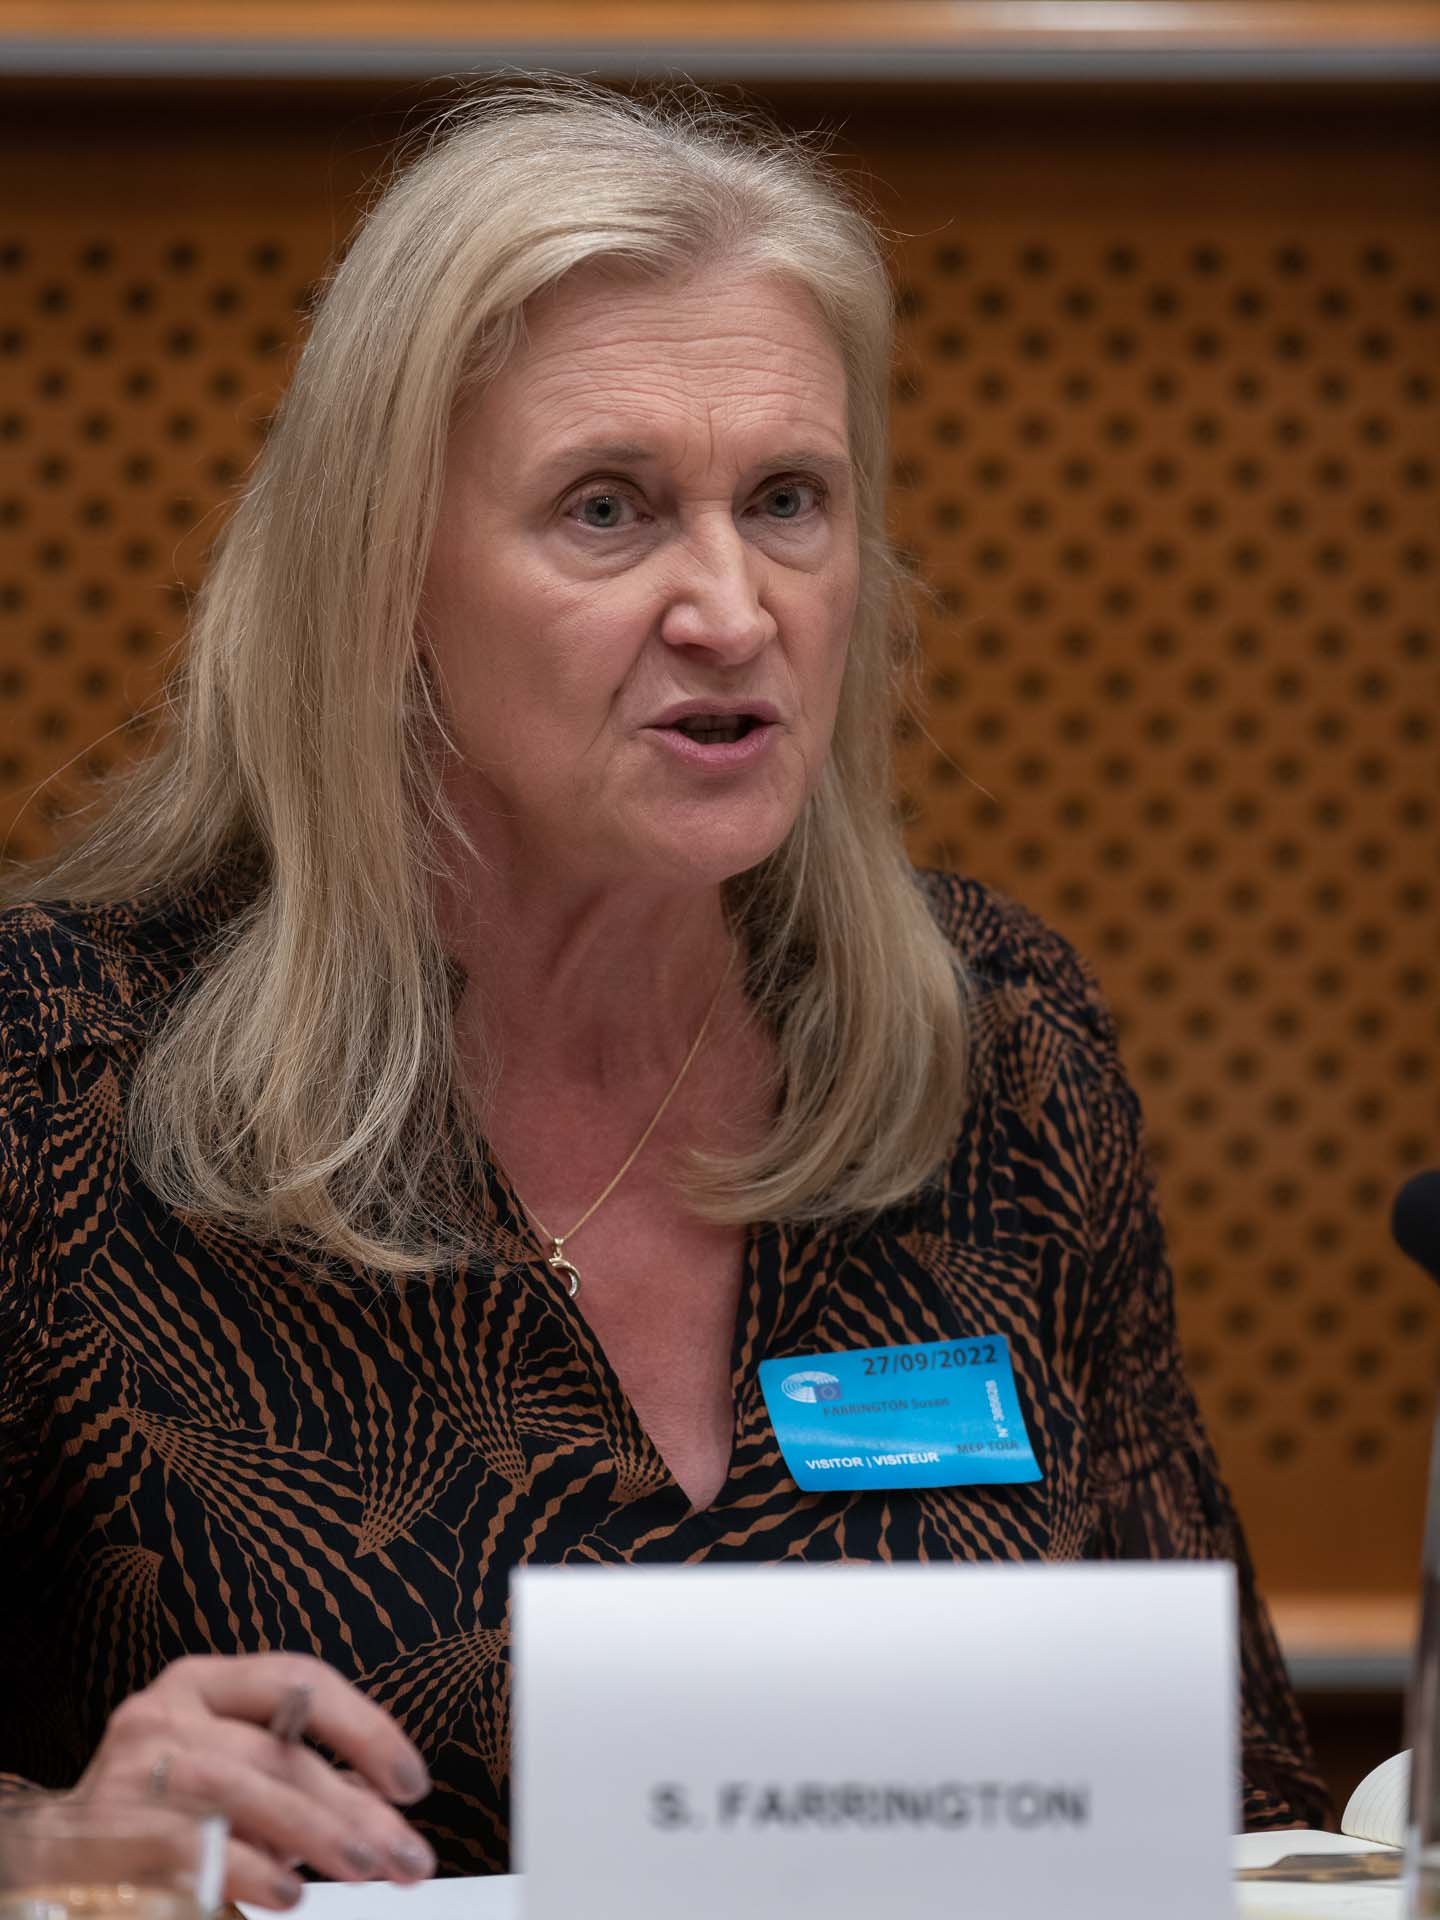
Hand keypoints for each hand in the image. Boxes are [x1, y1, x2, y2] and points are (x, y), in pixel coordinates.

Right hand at [75, 1653, 435, 1908]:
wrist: (55, 1854)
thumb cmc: (160, 1806)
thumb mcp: (226, 1763)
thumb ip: (292, 1773)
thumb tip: (383, 1804)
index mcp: (203, 1682)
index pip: (298, 1679)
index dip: (364, 1727)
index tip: (413, 1782)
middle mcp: (166, 1714)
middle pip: (279, 1750)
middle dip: (355, 1806)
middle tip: (408, 1855)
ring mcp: (136, 1772)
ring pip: (245, 1790)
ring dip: (315, 1834)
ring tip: (364, 1869)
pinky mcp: (112, 1834)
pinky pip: (195, 1849)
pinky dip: (251, 1871)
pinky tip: (289, 1894)